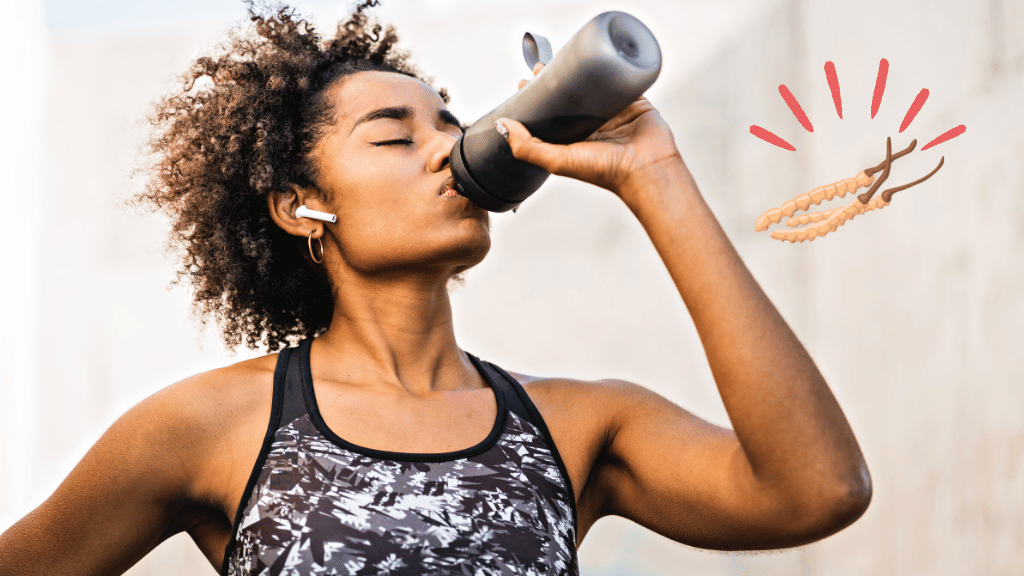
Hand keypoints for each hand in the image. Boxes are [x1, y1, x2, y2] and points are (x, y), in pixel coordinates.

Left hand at [498, 63, 683, 199]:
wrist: (646, 168)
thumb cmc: (606, 171)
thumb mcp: (558, 161)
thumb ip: (528, 147)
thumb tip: (503, 125)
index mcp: (573, 142)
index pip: (550, 117)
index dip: (536, 101)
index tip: (524, 85)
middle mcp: (591, 128)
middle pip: (568, 100)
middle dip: (554, 84)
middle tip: (540, 69)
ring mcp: (611, 113)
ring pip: (591, 88)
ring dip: (577, 74)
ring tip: (561, 59)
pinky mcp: (631, 101)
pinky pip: (617, 81)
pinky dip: (608, 71)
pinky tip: (595, 60)